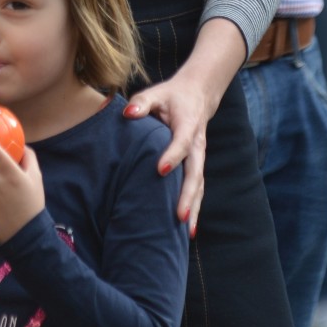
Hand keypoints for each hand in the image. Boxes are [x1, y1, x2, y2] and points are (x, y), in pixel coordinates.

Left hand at [124, 70, 224, 233]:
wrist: (197, 96)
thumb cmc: (171, 97)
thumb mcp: (156, 93)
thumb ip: (141, 103)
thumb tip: (128, 114)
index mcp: (187, 125)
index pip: (181, 143)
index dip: (172, 156)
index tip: (160, 170)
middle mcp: (197, 146)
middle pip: (195, 173)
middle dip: (187, 196)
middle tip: (178, 216)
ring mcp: (198, 158)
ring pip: (198, 186)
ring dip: (193, 208)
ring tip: (187, 232)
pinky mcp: (196, 167)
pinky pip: (197, 189)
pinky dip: (194, 209)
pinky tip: (187, 230)